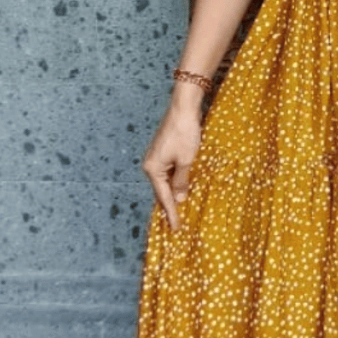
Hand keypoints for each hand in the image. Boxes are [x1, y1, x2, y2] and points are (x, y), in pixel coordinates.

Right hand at [141, 98, 202, 231]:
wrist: (183, 109)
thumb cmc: (185, 134)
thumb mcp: (187, 160)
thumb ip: (182, 181)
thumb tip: (178, 198)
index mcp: (153, 169)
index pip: (164, 197)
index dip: (172, 213)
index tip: (176, 229)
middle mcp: (151, 165)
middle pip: (161, 191)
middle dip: (169, 207)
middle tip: (176, 225)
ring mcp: (156, 158)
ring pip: (165, 182)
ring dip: (173, 195)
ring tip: (179, 211)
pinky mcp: (163, 152)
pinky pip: (168, 173)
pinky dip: (175, 182)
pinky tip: (181, 189)